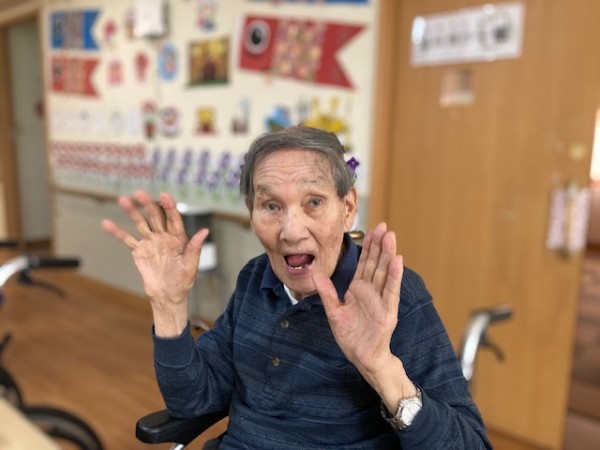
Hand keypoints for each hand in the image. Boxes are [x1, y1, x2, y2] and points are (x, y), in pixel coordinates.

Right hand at [101, 191, 208, 334]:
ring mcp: (150, 242)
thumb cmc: (183, 281)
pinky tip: (107, 223)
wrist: (168, 295)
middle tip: (139, 193)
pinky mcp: (139, 251)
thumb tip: (205, 231)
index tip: (164, 196)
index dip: (169, 207)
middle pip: (155, 217)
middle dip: (148, 205)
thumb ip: (194, 247)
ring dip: (132, 212)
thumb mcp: (191, 265)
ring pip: (140, 223)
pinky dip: (117, 231)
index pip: (174, 218)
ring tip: (123, 200)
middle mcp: (164, 236)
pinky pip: (127, 239)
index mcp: (178, 238)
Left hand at [313, 223, 408, 394]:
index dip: (368, 247)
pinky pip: (391, 291)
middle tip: (384, 226)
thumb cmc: (350, 336)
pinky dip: (394, 276)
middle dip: (380, 245)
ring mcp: (381, 300)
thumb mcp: (334, 312)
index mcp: (359, 290)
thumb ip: (327, 292)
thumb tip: (315, 274)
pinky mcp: (388, 312)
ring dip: (388, 255)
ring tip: (391, 237)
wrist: (362, 357)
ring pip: (384, 273)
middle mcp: (371, 292)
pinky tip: (398, 261)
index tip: (371, 230)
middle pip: (376, 263)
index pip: (364, 264)